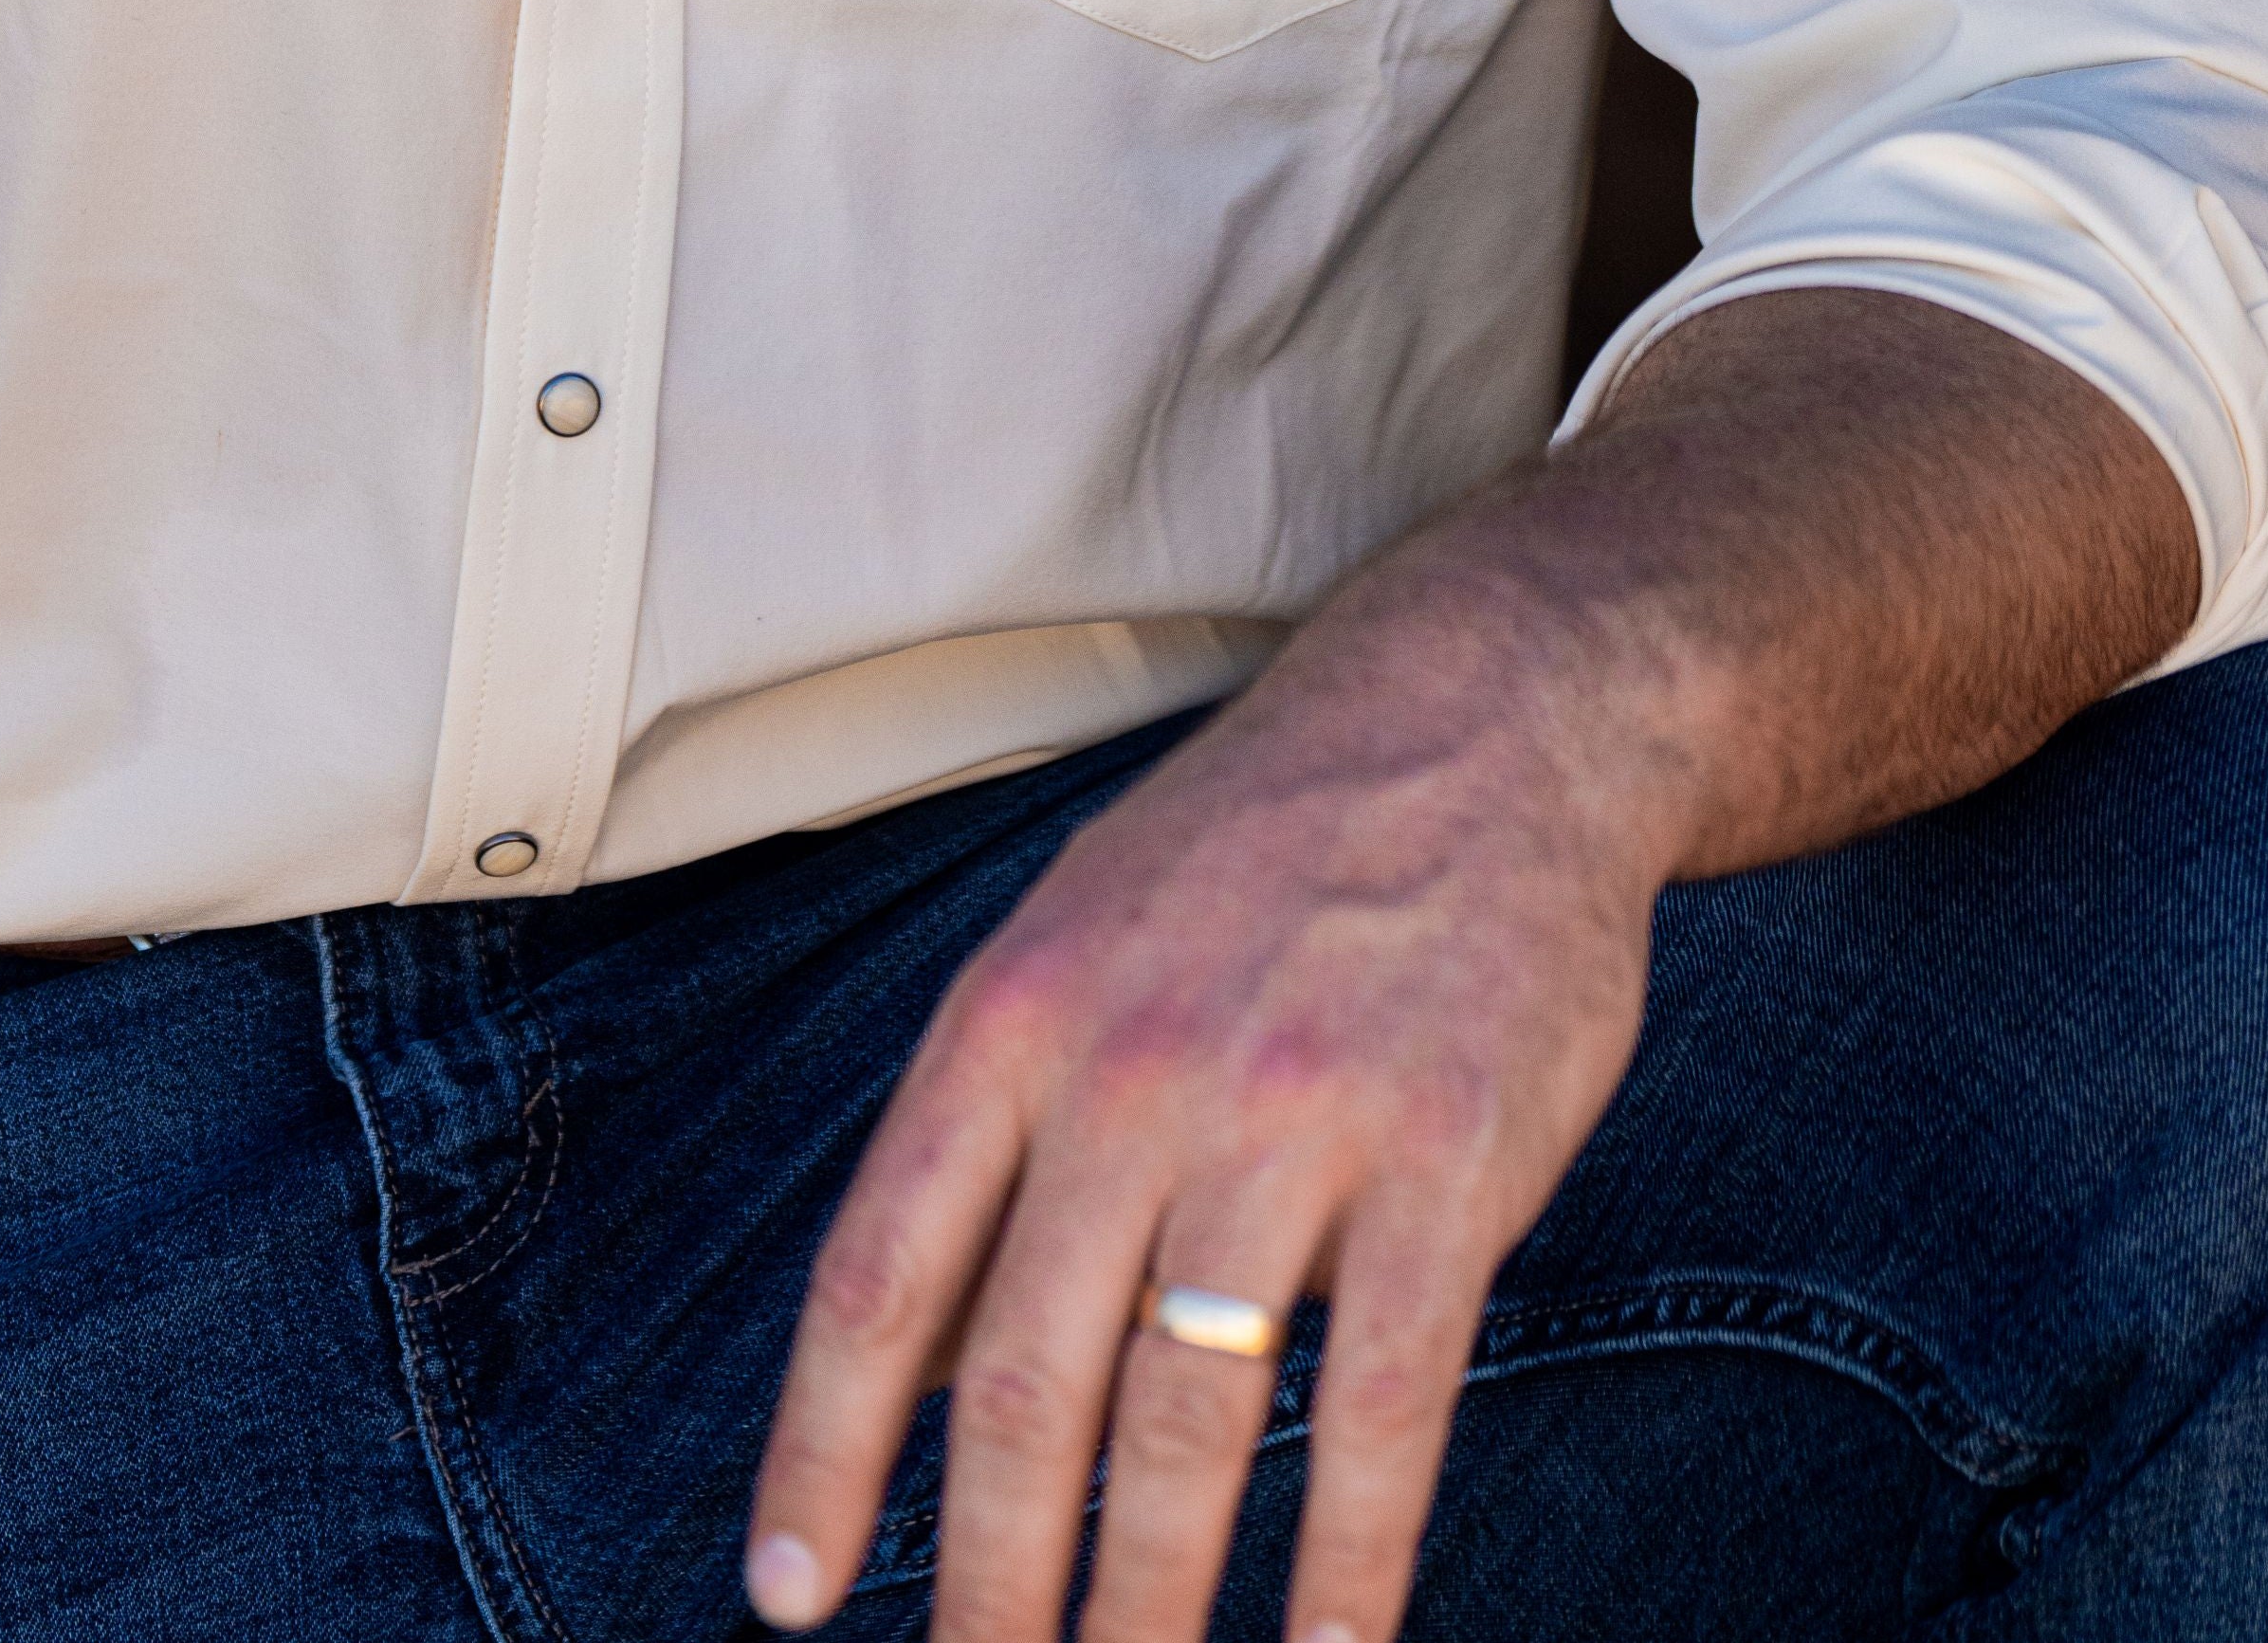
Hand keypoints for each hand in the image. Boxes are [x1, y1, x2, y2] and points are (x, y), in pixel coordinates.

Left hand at [740, 579, 1664, 1642]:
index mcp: (1013, 1018)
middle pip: (1024, 1385)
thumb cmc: (1252, 858)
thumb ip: (988, 1148)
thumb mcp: (1070, 943)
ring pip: (1190, 1419)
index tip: (786, 1600)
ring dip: (1150, 1607)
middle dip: (989, 1585)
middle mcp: (1133, 1070)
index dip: (821, 1453)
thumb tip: (896, 1382)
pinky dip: (1353, 1566)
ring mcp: (1296, 1118)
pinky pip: (1387, 1406)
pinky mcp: (1449, 1162)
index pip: (878, 1271)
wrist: (1480, 714)